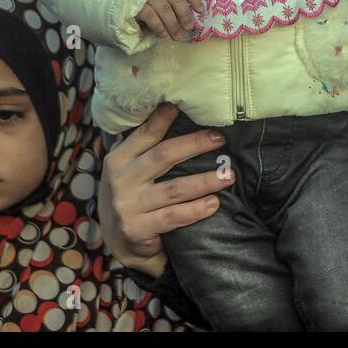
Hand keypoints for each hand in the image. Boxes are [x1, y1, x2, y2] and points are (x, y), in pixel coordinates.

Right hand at [98, 102, 229, 277]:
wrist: (119, 243)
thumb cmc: (133, 199)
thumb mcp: (131, 171)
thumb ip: (148, 150)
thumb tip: (177, 115)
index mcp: (118, 160)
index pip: (145, 134)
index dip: (164, 118)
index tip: (183, 104)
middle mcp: (120, 180)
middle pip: (163, 155)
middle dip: (195, 144)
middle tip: (220, 138)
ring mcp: (127, 205)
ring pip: (174, 188)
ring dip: (205, 181)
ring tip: (228, 176)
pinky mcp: (136, 229)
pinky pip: (173, 216)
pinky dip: (196, 209)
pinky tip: (214, 203)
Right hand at [137, 0, 204, 39]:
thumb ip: (174, 1)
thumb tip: (192, 15)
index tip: (201, 11)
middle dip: (185, 14)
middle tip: (189, 27)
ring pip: (164, 9)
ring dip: (172, 25)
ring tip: (176, 36)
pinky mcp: (136, 4)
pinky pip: (151, 16)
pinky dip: (159, 27)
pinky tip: (163, 34)